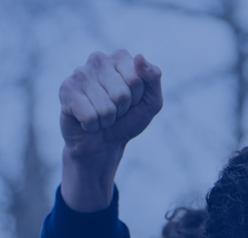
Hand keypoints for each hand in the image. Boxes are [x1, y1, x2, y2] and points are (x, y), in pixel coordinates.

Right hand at [59, 50, 162, 210]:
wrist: (104, 143)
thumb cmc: (127, 120)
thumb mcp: (150, 103)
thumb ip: (153, 79)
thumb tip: (140, 57)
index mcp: (121, 58)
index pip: (136, 80)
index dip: (137, 99)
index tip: (131, 102)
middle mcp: (98, 59)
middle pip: (121, 94)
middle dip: (122, 110)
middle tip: (115, 111)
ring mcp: (80, 73)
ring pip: (106, 107)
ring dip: (107, 119)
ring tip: (102, 116)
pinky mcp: (66, 90)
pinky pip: (89, 115)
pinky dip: (93, 125)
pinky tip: (88, 120)